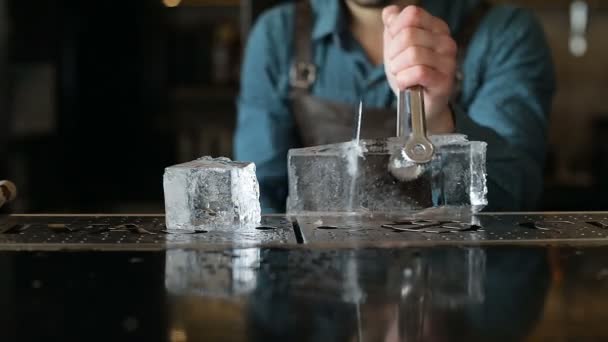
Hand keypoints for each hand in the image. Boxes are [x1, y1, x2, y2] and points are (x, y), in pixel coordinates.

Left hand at [383, 5, 456, 132]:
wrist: (418, 104)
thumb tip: (390, 13)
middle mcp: (446, 41)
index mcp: (436, 27)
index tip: (394, 45)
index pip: (412, 14)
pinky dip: (404, 80)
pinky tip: (406, 84)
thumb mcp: (396, 46)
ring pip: (413, 54)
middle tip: (397, 65)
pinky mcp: (444, 81)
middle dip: (393, 53)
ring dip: (398, 69)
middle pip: (408, 35)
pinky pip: (418, 72)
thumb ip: (393, 25)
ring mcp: (448, 61)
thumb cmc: (409, 73)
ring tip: (402, 75)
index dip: (395, 29)